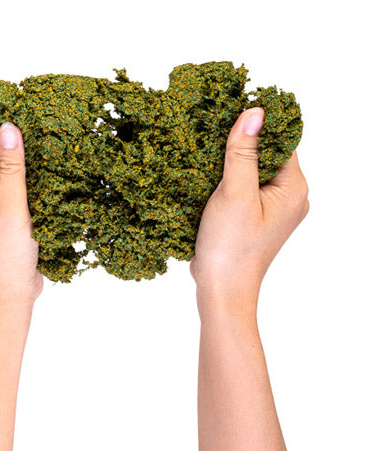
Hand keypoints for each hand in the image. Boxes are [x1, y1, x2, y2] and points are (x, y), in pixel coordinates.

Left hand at [0, 121, 43, 307]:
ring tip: (29, 152)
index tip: (2, 122)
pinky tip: (30, 176)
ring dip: (2, 161)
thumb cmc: (4, 263)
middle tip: (21, 135)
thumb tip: (8, 128)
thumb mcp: (11, 212)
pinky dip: (7, 178)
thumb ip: (10, 169)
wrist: (7, 301)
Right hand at [190, 107, 308, 312]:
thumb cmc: (230, 246)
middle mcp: (288, 198)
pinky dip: (227, 180)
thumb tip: (255, 113)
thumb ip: (244, 152)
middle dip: (241, 144)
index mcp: (293, 189)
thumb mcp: (235, 193)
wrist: (221, 289)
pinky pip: (244, 189)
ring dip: (231, 163)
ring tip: (206, 155)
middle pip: (267, 156)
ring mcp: (271, 210)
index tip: (228, 115)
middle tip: (211, 135)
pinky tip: (208, 178)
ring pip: (252, 172)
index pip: (281, 142)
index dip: (257, 127)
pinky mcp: (253, 218)